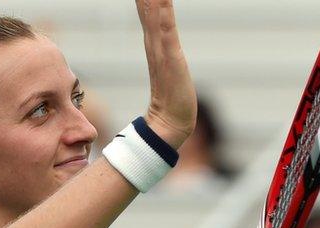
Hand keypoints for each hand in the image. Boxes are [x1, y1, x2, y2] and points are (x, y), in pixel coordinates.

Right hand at [136, 0, 196, 148]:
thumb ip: (163, 49)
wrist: (172, 123)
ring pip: (153, 8)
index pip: (146, 4)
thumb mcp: (168, 64)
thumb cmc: (173, 98)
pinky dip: (160, 7)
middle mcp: (154, 38)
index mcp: (153, 38)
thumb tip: (161, 40)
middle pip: (146, 1)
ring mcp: (160, 45)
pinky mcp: (169, 54)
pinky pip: (164, 24)